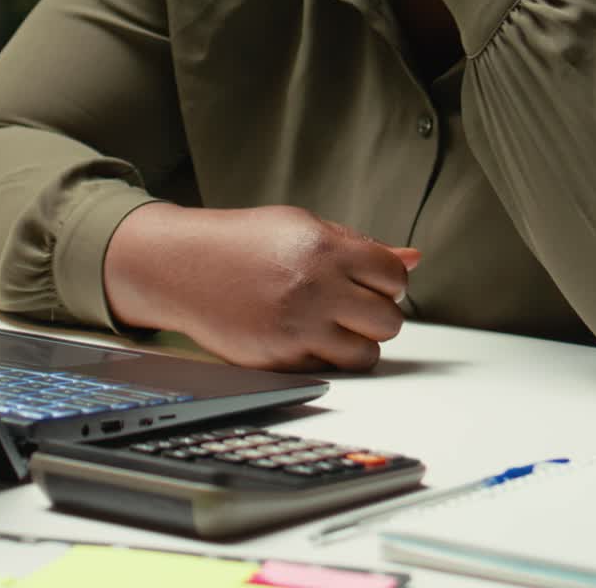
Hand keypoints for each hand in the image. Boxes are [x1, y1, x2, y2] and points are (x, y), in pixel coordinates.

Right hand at [103, 202, 419, 371]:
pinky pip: (329, 369)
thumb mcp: (303, 226)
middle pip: (389, 321)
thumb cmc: (243, 241)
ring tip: (335, 322)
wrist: (183, 266)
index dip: (391, 280)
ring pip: (366, 355)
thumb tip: (412, 257)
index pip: (394, 276)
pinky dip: (325, 357)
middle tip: (356, 303)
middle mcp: (314, 289)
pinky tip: (305, 334)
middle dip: (379, 313)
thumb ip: (359, 244)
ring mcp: (297, 329)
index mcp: (324, 249)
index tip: (376, 280)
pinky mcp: (280, 361)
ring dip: (358, 341)